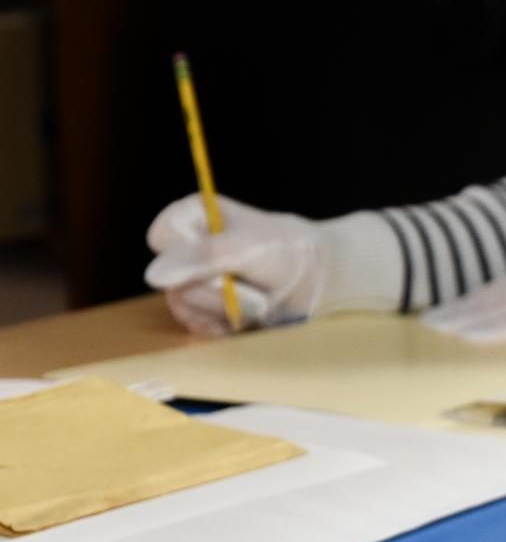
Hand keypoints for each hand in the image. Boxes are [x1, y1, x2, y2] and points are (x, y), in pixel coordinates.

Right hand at [145, 194, 324, 335]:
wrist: (315, 282)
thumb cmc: (286, 253)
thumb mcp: (251, 249)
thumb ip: (205, 256)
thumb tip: (154, 276)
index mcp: (191, 215)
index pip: (163, 237)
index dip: (192, 254)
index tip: (226, 257)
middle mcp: (184, 246)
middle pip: (171, 278)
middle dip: (217, 288)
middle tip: (251, 281)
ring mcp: (190, 278)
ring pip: (183, 305)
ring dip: (226, 308)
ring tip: (255, 297)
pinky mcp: (200, 307)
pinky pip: (195, 326)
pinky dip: (225, 325)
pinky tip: (247, 316)